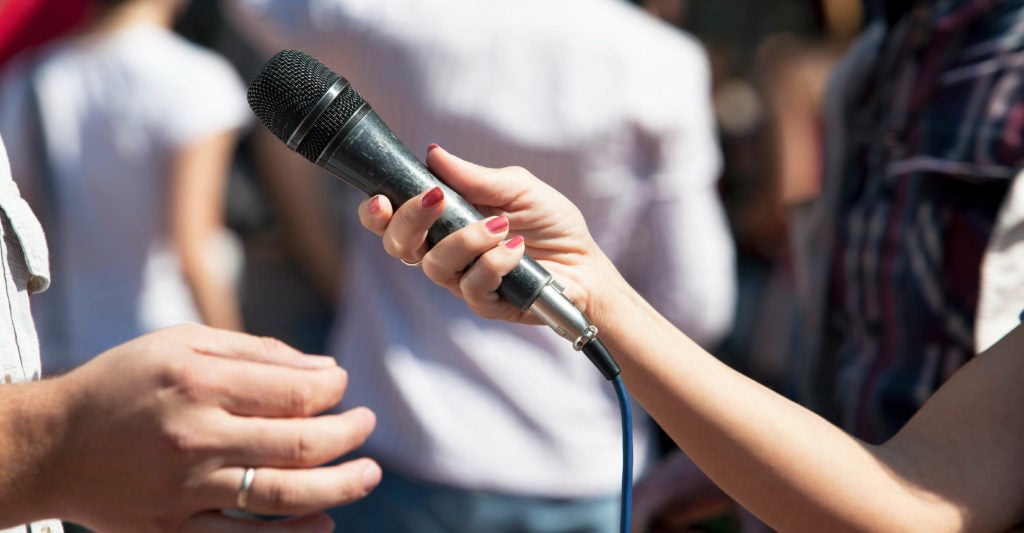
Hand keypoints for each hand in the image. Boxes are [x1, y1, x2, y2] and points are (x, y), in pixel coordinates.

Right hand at [37, 324, 378, 531]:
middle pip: (298, 444)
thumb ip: (255, 352)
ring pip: (282, 496)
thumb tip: (324, 368)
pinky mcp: (173, 530)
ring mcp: (185, 490)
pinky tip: (324, 522)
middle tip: (367, 424)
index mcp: (200, 383)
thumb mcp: (182, 344)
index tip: (342, 384)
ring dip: (338, 487)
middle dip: (348, 434)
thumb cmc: (126, 382)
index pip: (294, 393)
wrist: (53, 445)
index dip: (332, 389)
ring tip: (369, 475)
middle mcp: (196, 438)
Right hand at [357, 145, 618, 325]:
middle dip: (411, 220)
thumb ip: (475, 177)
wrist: (586, 264)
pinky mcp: (484, 302)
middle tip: (437, 200)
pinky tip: (518, 250)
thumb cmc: (551, 224)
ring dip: (465, 240)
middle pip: (399, 245)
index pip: (393, 220)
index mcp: (444, 220)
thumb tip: (433, 154)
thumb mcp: (517, 188)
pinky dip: (494, 262)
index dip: (376, 213)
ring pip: (435, 265)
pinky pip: (472, 285)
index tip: (381, 199)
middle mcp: (445, 251)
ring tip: (501, 226)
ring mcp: (462, 279)